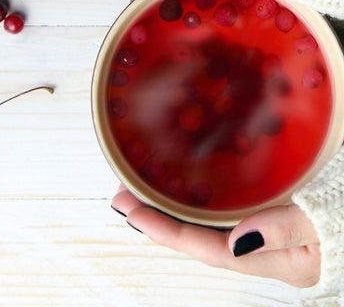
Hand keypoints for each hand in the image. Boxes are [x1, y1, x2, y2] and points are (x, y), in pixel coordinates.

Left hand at [112, 184, 320, 287]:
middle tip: (123, 198)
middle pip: (194, 235)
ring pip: (203, 221)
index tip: (134, 214)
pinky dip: (193, 199)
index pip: (204, 247)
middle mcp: (255, 248)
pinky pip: (219, 209)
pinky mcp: (260, 212)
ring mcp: (256, 230)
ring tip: (138, 189)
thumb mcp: (324, 226)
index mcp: (268, 258)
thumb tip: (239, 243)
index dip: (166, 231)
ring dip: (169, 206)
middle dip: (156, 218)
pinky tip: (180, 187)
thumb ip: (285, 232)